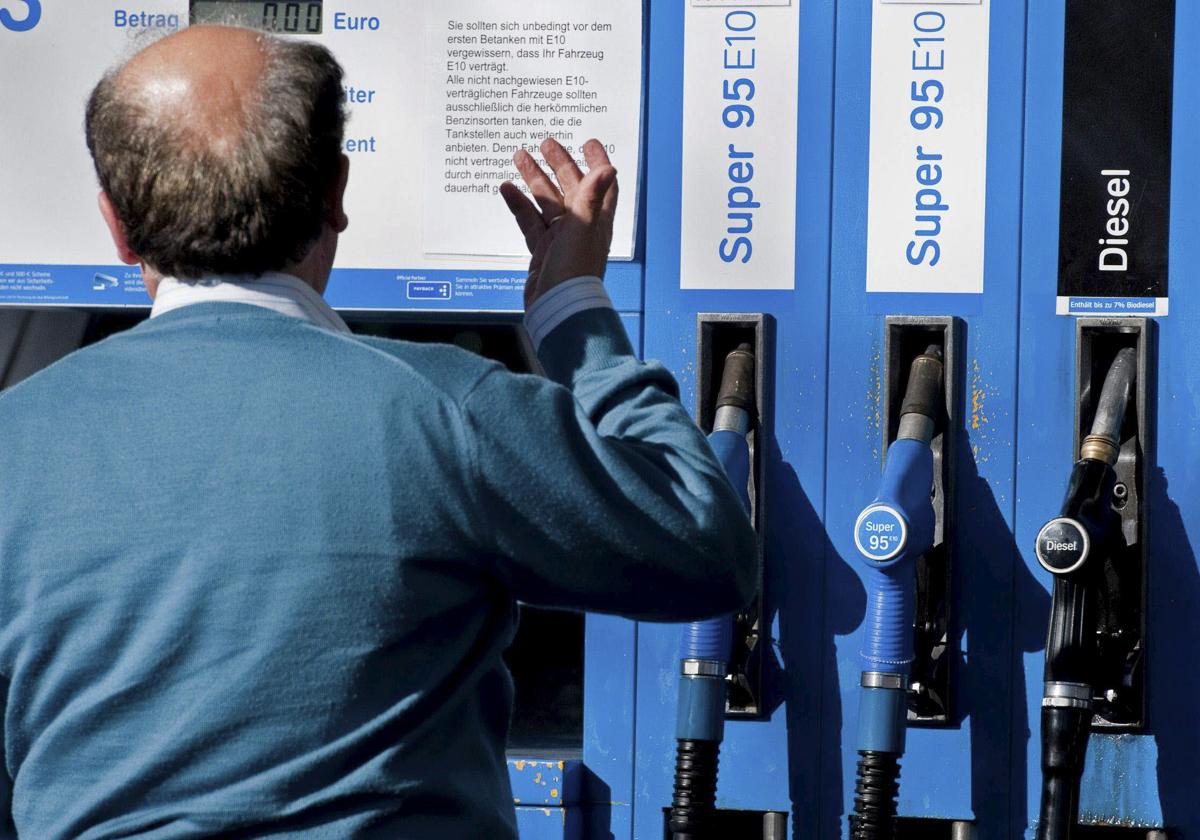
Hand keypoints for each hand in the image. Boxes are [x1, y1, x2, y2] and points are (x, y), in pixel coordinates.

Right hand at [500, 138, 618, 307]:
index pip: (603, 185)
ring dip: (534, 179)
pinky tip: (507, 189)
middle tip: (545, 143)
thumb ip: (591, 197)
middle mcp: (580, 226)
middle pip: (570, 187)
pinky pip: (530, 221)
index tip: (588, 142)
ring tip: (520, 157)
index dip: (598, 162)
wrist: (557, 307)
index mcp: (597, 220)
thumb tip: (609, 168)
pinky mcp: (542, 249)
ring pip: (546, 201)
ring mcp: (560, 237)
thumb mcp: (583, 229)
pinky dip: (519, 205)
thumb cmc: (575, 271)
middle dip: (559, 164)